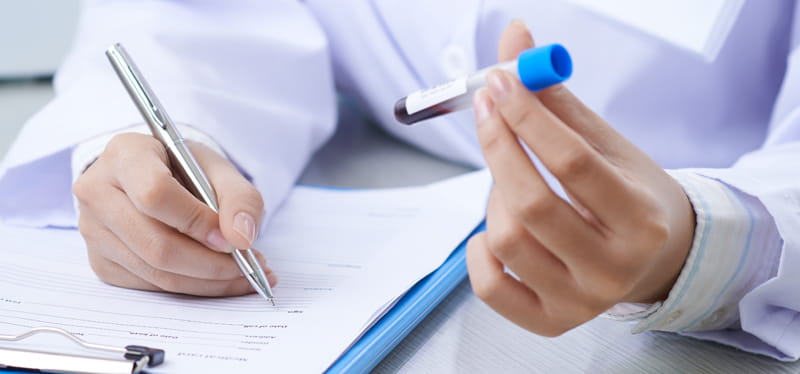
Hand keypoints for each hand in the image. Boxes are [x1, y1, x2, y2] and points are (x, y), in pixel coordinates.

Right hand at [73, 133, 275, 295]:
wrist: (154, 179)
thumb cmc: (186, 170)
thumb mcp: (218, 169)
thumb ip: (239, 197)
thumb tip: (242, 238)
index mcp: (125, 154)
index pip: (156, 195)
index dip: (197, 222)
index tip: (233, 239)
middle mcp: (97, 191)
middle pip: (155, 243)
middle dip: (211, 263)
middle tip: (249, 265)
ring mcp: (93, 230)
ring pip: (155, 271)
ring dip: (208, 281)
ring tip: (244, 275)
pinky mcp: (101, 261)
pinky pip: (150, 285)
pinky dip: (192, 288)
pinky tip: (220, 279)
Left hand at [465, 21, 695, 335]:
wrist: (656, 259)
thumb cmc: (628, 196)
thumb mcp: (606, 146)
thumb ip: (556, 100)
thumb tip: (516, 39)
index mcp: (639, 218)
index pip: (571, 163)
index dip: (526, 116)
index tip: (499, 82)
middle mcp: (613, 268)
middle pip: (531, 205)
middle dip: (499, 145)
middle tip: (487, 109)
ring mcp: (581, 301)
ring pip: (506, 241)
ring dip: (494, 197)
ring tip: (510, 183)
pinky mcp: (551, 321)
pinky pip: (489, 287)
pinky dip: (478, 251)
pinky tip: (493, 230)